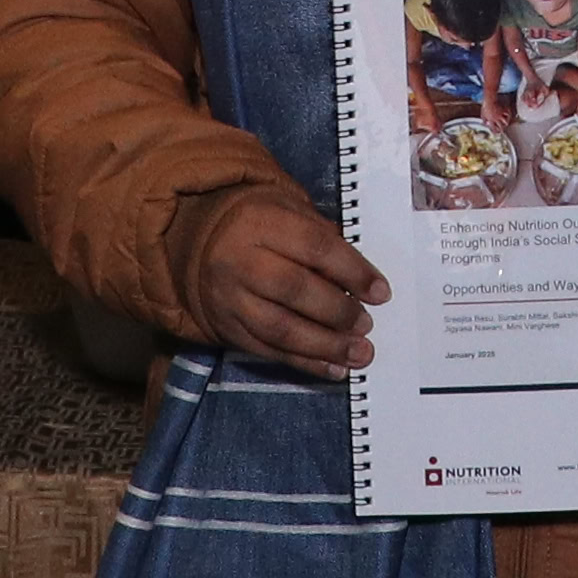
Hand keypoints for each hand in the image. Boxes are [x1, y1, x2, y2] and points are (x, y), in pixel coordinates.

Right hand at [190, 192, 387, 371]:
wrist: (197, 244)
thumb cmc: (257, 224)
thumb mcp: (286, 208)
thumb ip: (321, 236)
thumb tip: (359, 277)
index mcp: (259, 222)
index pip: (314, 247)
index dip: (352, 271)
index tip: (381, 292)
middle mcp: (239, 261)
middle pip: (295, 290)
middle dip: (338, 312)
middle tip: (366, 324)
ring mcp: (230, 298)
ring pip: (281, 328)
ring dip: (326, 346)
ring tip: (359, 353)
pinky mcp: (227, 328)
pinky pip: (269, 351)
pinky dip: (306, 363)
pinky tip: (334, 368)